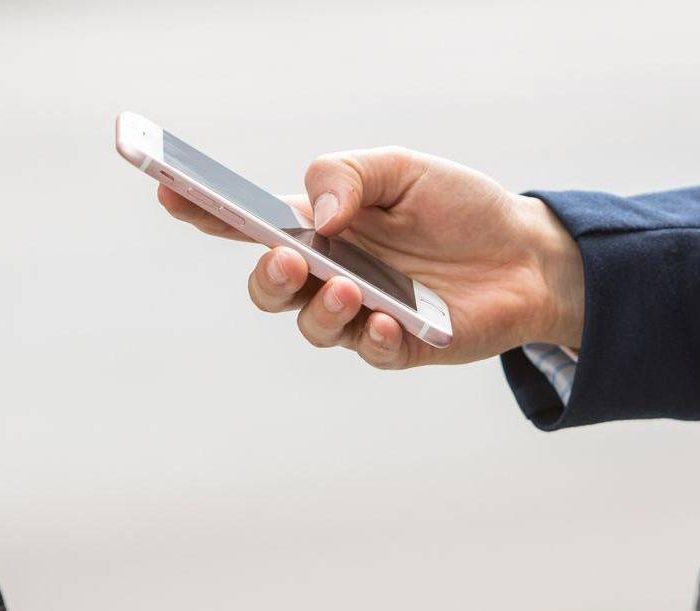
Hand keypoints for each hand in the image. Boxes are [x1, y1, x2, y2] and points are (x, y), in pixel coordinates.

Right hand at [157, 147, 583, 367]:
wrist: (529, 253)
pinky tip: (390, 321)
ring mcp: (362, 314)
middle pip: (268, 288)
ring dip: (322, 310)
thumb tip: (317, 213)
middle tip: (288, 260)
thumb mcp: (406, 170)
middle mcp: (330, 273)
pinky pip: (372, 352)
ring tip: (350, 290)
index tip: (170, 194)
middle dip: (267, 277)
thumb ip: (352, 176)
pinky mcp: (401, 347)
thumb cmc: (459, 207)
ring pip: (312, 326)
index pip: (248, 223)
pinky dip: (376, 338)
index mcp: (319, 226)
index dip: (204, 212)